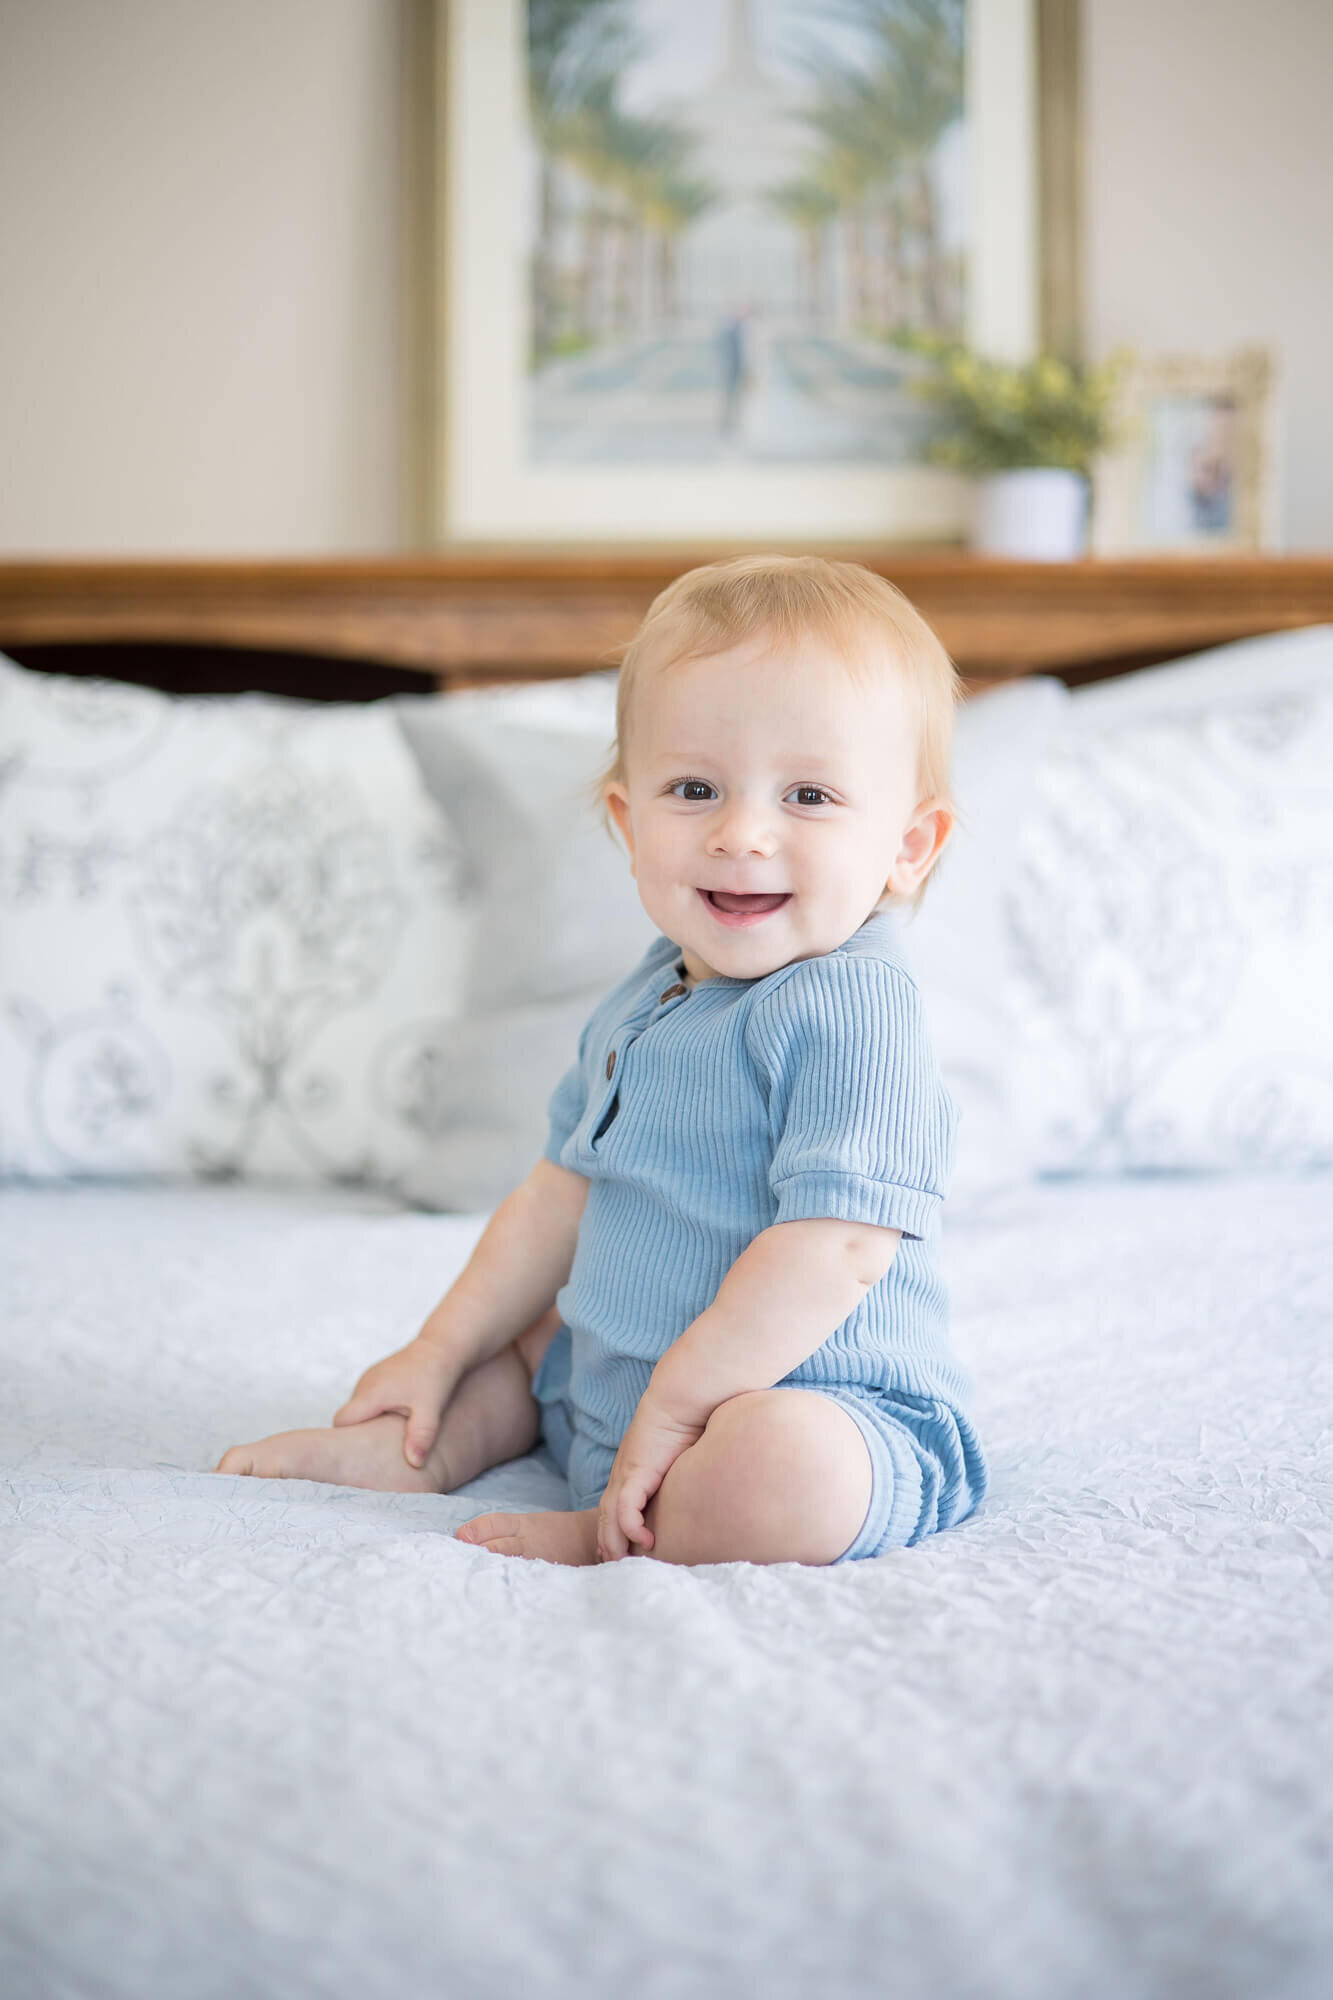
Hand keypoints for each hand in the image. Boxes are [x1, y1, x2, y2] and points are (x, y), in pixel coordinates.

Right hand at [332, 1337, 457, 1469]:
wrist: (441, 1346)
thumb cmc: (436, 1376)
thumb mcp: (430, 1409)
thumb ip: (421, 1436)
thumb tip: (414, 1463)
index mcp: (371, 1394)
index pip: (341, 1422)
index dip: (345, 1441)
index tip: (359, 1456)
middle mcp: (364, 1385)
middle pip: (348, 1418)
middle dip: (357, 1435)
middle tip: (375, 1453)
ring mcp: (369, 1379)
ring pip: (358, 1409)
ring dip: (369, 1422)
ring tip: (388, 1436)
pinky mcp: (376, 1376)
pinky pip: (367, 1400)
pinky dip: (376, 1411)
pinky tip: (395, 1418)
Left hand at [597, 1394, 706, 1561]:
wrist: (683, 1396)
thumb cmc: (689, 1420)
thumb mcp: (683, 1457)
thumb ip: (682, 1475)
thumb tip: (701, 1490)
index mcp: (632, 1470)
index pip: (614, 1507)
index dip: (614, 1531)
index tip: (621, 1552)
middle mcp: (623, 1473)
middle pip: (605, 1516)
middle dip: (608, 1543)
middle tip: (614, 1567)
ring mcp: (626, 1472)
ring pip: (610, 1517)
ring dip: (614, 1543)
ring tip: (622, 1564)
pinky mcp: (636, 1470)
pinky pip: (627, 1508)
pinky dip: (631, 1527)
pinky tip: (646, 1542)